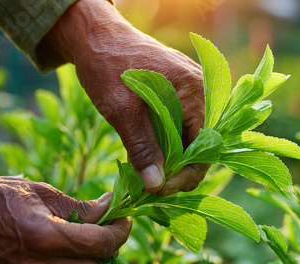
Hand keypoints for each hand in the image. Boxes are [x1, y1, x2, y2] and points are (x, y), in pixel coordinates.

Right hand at [0, 176, 131, 263]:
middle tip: (106, 232)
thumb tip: (113, 206)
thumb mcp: (40, 193)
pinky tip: (74, 262)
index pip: (101, 243)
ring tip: (90, 248)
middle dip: (111, 252)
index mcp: (45, 236)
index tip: (123, 219)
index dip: (120, 230)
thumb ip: (80, 206)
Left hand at [42, 0, 208, 195]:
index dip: (185, 174)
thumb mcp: (122, 111)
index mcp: (195, 91)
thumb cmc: (107, 66)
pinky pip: (182, 127)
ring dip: (172, 160)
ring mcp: (193, 92)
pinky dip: (168, 145)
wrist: (95, 37)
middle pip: (200, 145)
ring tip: (149, 176)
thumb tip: (155, 185)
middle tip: (152, 187)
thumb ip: (142, 148)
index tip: (159, 190)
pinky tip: (151, 157)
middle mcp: (202, 91)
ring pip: (190, 138)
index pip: (204, 147)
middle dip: (179, 170)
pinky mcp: (181, 95)